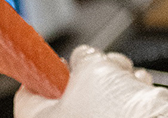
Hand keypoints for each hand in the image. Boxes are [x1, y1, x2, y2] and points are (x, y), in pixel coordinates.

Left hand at [15, 46, 167, 117]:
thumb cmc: (116, 113)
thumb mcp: (92, 68)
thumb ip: (82, 57)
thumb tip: (82, 57)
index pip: (30, 91)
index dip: (44, 70)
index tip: (54, 59)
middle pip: (69, 90)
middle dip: (90, 69)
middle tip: (100, 61)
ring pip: (97, 95)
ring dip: (115, 77)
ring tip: (125, 74)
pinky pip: (117, 105)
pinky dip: (128, 91)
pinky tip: (137, 86)